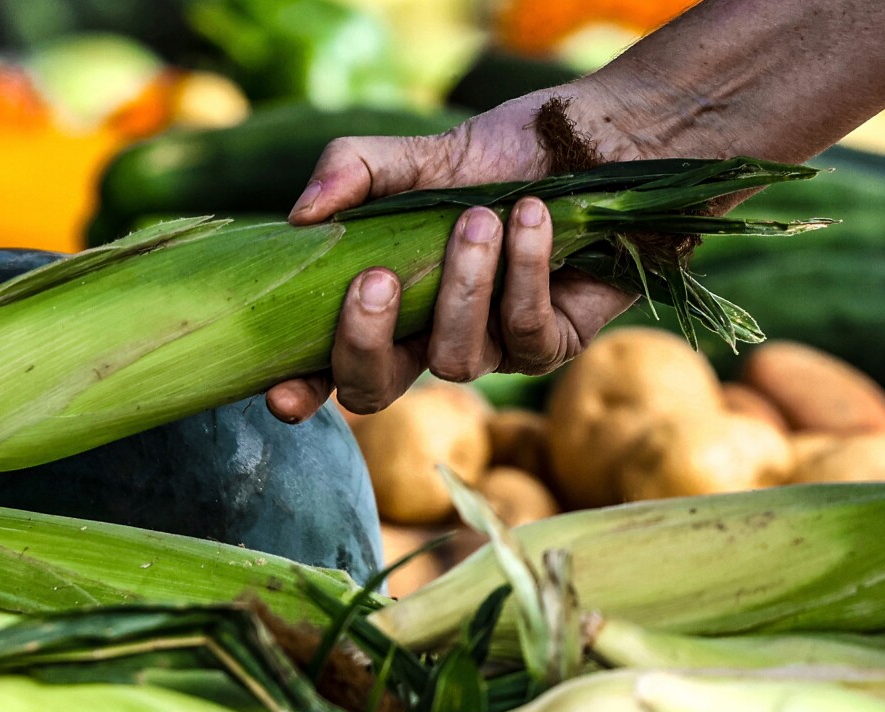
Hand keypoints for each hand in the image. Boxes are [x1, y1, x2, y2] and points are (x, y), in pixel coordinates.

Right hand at [266, 84, 643, 422]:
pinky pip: (525, 335)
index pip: (330, 364)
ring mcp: (492, 349)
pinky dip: (522, 272)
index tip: (280, 393)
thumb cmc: (508, 154)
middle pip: (376, 390)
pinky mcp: (553, 345)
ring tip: (480, 219)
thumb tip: (302, 215)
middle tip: (374, 278)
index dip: (302, 389)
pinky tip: (530, 218)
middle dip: (365, 342)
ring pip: (455, 361)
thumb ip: (355, 171)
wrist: (604, 144)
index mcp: (388, 305)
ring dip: (462, 287)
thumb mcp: (424, 153)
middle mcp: (431, 338)